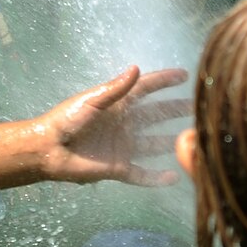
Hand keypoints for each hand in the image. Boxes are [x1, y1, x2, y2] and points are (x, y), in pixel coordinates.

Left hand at [34, 66, 190, 185]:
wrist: (48, 149)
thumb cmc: (67, 120)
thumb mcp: (91, 101)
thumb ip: (115, 88)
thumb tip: (136, 68)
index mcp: (117, 105)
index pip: (146, 90)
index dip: (164, 81)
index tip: (184, 76)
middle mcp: (124, 124)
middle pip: (156, 116)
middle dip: (176, 111)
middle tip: (198, 107)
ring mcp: (123, 146)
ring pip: (155, 144)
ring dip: (173, 142)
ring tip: (195, 140)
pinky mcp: (118, 168)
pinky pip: (141, 174)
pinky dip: (156, 178)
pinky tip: (174, 177)